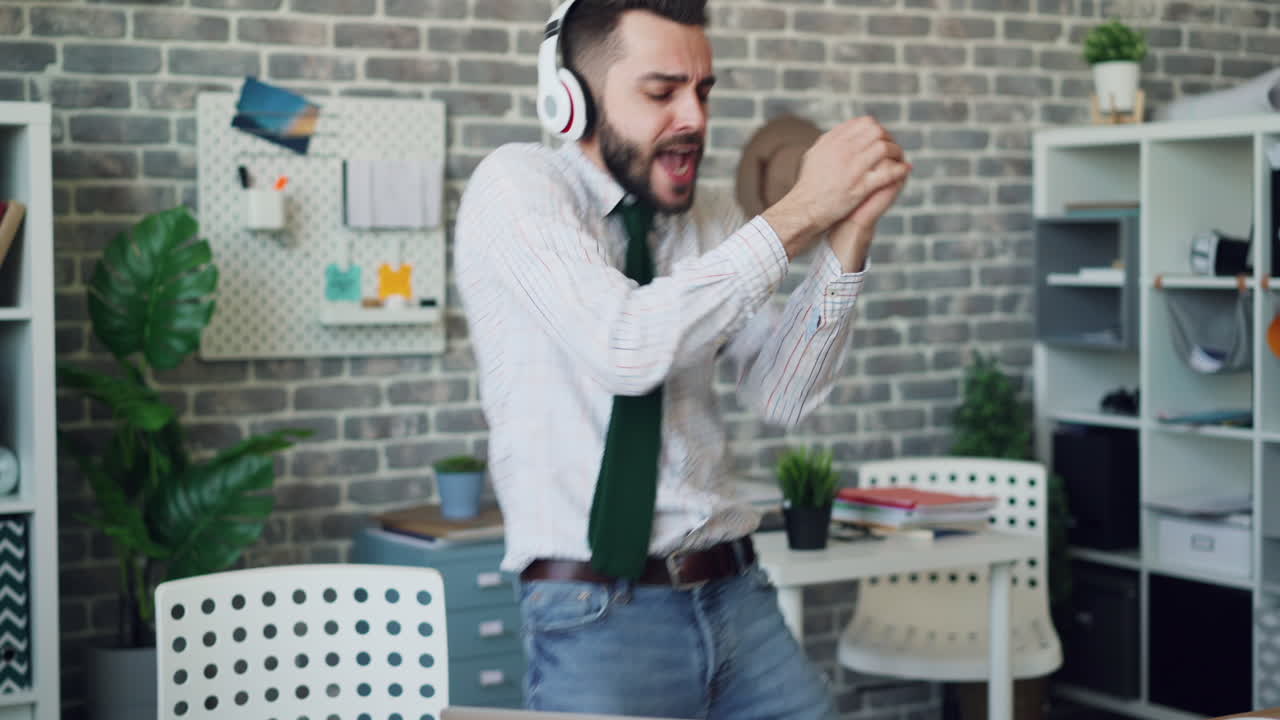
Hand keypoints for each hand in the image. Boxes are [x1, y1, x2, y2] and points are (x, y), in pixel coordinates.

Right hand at [762, 117, 907, 258]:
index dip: (877, 128)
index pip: (864, 123)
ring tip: (899, 159)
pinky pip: (887, 173)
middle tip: (892, 148)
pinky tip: (904, 170)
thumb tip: (845, 130)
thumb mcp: (815, 154)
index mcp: (833, 141)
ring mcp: (852, 168)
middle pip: (877, 132)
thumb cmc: (810, 185)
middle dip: (889, 138)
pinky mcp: (860, 187)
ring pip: (885, 149)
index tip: (881, 137)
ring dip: (896, 152)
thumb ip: (830, 140)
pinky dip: (899, 170)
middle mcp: (843, 151)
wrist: (805, 208)